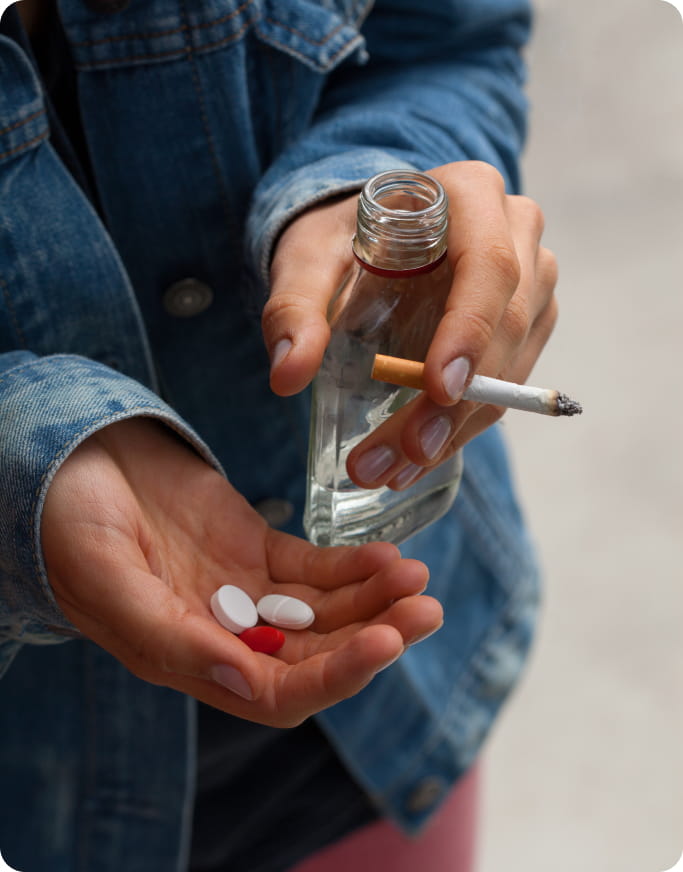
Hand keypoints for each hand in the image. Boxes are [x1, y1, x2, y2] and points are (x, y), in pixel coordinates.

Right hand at [40, 419, 440, 726]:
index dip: (335, 676)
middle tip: (426, 609)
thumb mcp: (107, 577)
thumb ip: (168, 636)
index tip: (386, 643)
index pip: (277, 691)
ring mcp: (244, 591)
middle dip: (374, 636)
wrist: (74, 459)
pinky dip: (352, 566)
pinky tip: (387, 555)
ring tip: (418, 579)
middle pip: (316, 655)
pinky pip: (313, 567)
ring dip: (375, 601)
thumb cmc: (69, 522)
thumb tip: (244, 679)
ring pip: (324, 612)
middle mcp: (224, 633)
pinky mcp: (255, 549)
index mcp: (186, 656)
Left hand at [263, 161, 557, 489]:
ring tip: (392, 469)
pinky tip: (415, 457)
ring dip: (456, 428)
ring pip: (511, 367)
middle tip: (403, 455)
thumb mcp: (307, 260)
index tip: (438, 390)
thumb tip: (287, 375)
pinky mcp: (527, 322)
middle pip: (505, 327)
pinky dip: (461, 426)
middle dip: (455, 403)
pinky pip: (507, 383)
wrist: (373, 236)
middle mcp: (515, 232)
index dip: (469, 331)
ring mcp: (531, 280)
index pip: (488, 267)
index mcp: (469, 195)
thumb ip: (294, 307)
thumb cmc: (343, 238)